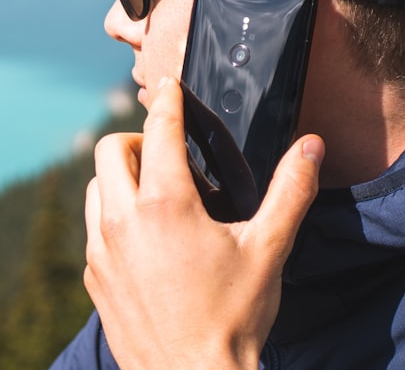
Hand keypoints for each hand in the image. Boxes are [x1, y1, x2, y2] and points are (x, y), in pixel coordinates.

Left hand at [83, 77, 323, 369]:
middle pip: (110, 149)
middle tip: (168, 154)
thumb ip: (290, 192)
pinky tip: (144, 236)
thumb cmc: (232, 318)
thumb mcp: (269, 251)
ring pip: (95, 187)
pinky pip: (93, 227)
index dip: (167, 100)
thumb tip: (311, 147)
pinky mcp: (93, 276)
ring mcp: (100, 249)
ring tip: (156, 192)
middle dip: (137, 140)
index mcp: (165, 204)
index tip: (170, 86)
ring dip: (120, 178)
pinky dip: (113, 216)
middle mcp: (122, 220)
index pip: (158, 129)